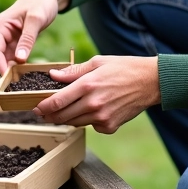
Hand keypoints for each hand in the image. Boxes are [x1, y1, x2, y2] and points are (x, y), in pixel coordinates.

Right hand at [0, 0, 70, 76]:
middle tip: (18, 85)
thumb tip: (19, 59)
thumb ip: (27, 39)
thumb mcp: (36, 19)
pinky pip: (16, 57)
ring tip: (24, 82)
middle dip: (7, 71)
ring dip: (14, 70)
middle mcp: (0, 33)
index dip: (0, 66)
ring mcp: (8, 38)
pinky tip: (28, 73)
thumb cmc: (41, 2)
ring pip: (7, 59)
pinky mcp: (17, 42)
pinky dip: (20, 65)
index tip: (9, 80)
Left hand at [34, 55, 159, 133]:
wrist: (151, 82)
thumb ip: (73, 71)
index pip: (56, 102)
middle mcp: (93, 104)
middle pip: (62, 116)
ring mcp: (102, 117)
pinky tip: (94, 110)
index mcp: (87, 85)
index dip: (43, 107)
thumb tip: (53, 76)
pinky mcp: (110, 126)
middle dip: (50, 116)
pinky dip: (89, 121)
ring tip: (64, 112)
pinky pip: (92, 126)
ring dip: (67, 119)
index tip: (36, 108)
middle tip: (44, 113)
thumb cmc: (125, 68)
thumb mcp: (98, 62)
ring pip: (75, 123)